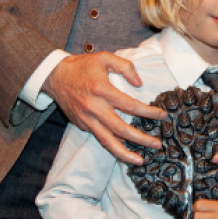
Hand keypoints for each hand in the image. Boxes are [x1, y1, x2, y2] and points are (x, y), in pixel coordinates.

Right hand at [44, 52, 163, 164]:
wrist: (55, 76)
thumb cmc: (82, 66)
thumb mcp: (104, 57)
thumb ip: (125, 67)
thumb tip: (139, 84)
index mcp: (102, 90)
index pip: (130, 105)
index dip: (148, 112)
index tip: (162, 116)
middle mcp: (94, 108)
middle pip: (121, 129)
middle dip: (140, 139)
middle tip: (157, 144)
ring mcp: (87, 119)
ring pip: (107, 141)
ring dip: (124, 153)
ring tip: (140, 161)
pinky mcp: (82, 125)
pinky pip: (99, 137)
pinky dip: (113, 145)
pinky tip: (125, 149)